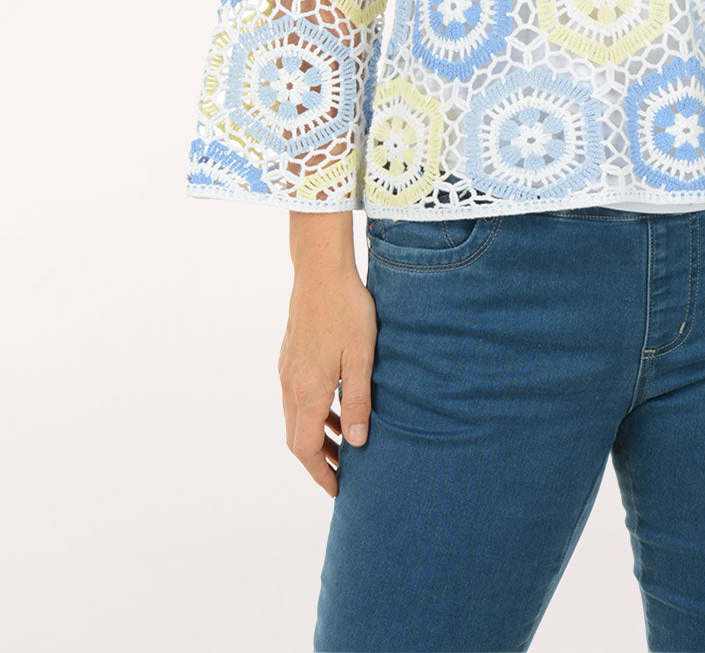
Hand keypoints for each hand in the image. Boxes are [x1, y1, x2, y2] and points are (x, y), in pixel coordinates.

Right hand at [277, 266, 377, 497]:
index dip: (321, 473)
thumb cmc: (347, 310)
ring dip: (317, 436)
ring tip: (345, 445)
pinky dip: (313, 413)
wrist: (320, 270)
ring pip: (295, 417)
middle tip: (343, 474)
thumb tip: (357, 444)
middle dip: (318, 460)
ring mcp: (286, 369)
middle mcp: (290, 384)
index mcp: (308, 390)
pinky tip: (336, 408)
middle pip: (297, 438)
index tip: (337, 490)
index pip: (305, 449)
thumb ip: (359, 402)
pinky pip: (296, 397)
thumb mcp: (361, 358)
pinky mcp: (290, 355)